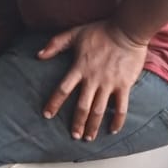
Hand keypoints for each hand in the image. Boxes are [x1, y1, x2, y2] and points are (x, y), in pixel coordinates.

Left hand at [38, 20, 147, 139]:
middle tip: (74, 135)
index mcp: (80, 68)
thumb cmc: (101, 31)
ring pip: (99, 111)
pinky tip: (113, 131)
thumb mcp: (75, 33)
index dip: (54, 103)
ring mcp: (109, 84)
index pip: (63, 89)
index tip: (47, 114)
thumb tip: (39, 55)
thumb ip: (56, 44)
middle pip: (82, 107)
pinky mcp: (124, 85)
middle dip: (77, 123)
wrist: (128, 30)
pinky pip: (121, 107)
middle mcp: (93, 79)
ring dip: (93, 126)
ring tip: (88, 138)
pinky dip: (117, 121)